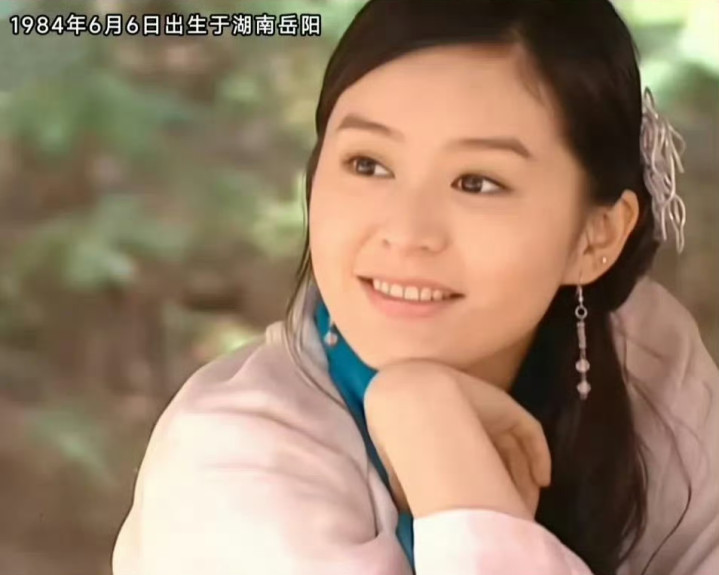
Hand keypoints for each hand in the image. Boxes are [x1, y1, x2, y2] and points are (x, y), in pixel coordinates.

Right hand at [365, 360, 550, 516]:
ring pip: (518, 452)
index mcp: (452, 434)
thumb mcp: (400, 460)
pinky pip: (530, 433)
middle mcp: (475, 424)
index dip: (486, 492)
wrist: (409, 398)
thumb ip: (405, 480)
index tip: (490, 516)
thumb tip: (406, 507)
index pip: (477, 466)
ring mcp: (493, 416)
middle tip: (513, 517)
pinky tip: (543, 480)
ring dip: (525, 480)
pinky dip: (539, 457)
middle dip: (508, 490)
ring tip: (527, 508)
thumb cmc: (402, 429)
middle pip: (501, 461)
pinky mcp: (509, 411)